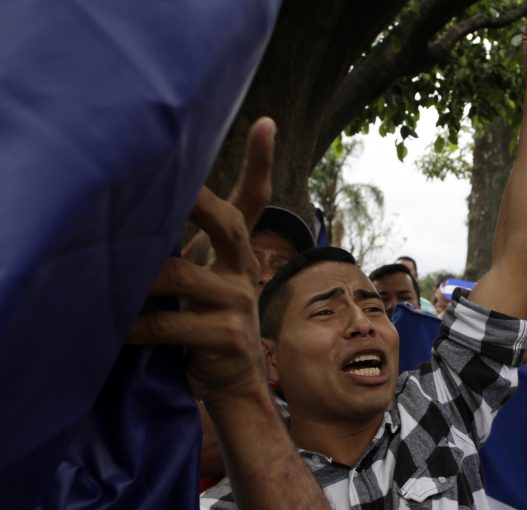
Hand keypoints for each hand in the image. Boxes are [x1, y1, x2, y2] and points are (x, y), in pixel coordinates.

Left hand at [129, 118, 275, 401]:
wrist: (233, 380)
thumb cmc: (206, 322)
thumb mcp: (204, 280)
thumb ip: (189, 249)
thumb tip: (142, 212)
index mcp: (237, 254)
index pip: (253, 202)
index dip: (260, 163)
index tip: (265, 122)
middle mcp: (244, 271)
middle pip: (227, 224)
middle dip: (196, 203)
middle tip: (165, 191)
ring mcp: (238, 304)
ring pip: (181, 277)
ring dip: (138, 281)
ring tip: (106, 282)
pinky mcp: (225, 337)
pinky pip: (169, 324)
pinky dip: (135, 326)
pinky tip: (116, 330)